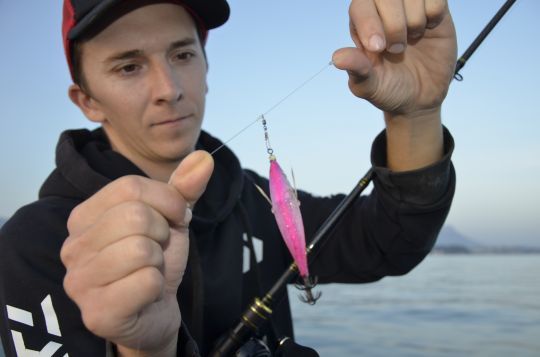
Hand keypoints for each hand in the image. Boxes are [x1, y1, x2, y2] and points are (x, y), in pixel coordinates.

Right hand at [60, 151, 213, 354]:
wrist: (154, 310)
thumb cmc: (154, 261)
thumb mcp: (171, 219)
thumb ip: (184, 189)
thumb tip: (204, 158)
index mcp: (85, 216)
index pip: (130, 186)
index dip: (167, 201)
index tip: (174, 219)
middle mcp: (73, 246)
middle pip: (135, 216)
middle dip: (163, 233)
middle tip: (157, 251)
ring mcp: (79, 281)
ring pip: (141, 250)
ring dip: (159, 261)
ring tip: (149, 271)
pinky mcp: (96, 312)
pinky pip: (146, 282)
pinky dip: (157, 286)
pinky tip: (145, 294)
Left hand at [332, 0, 456, 115]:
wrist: (422, 97)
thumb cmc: (390, 88)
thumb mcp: (369, 86)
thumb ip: (356, 69)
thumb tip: (337, 58)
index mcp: (362, 22)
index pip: (361, 5)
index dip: (369, 22)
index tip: (378, 48)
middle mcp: (383, 9)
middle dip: (395, 25)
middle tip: (397, 50)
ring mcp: (409, 6)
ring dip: (415, 22)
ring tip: (413, 39)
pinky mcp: (434, 8)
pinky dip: (434, 16)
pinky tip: (429, 29)